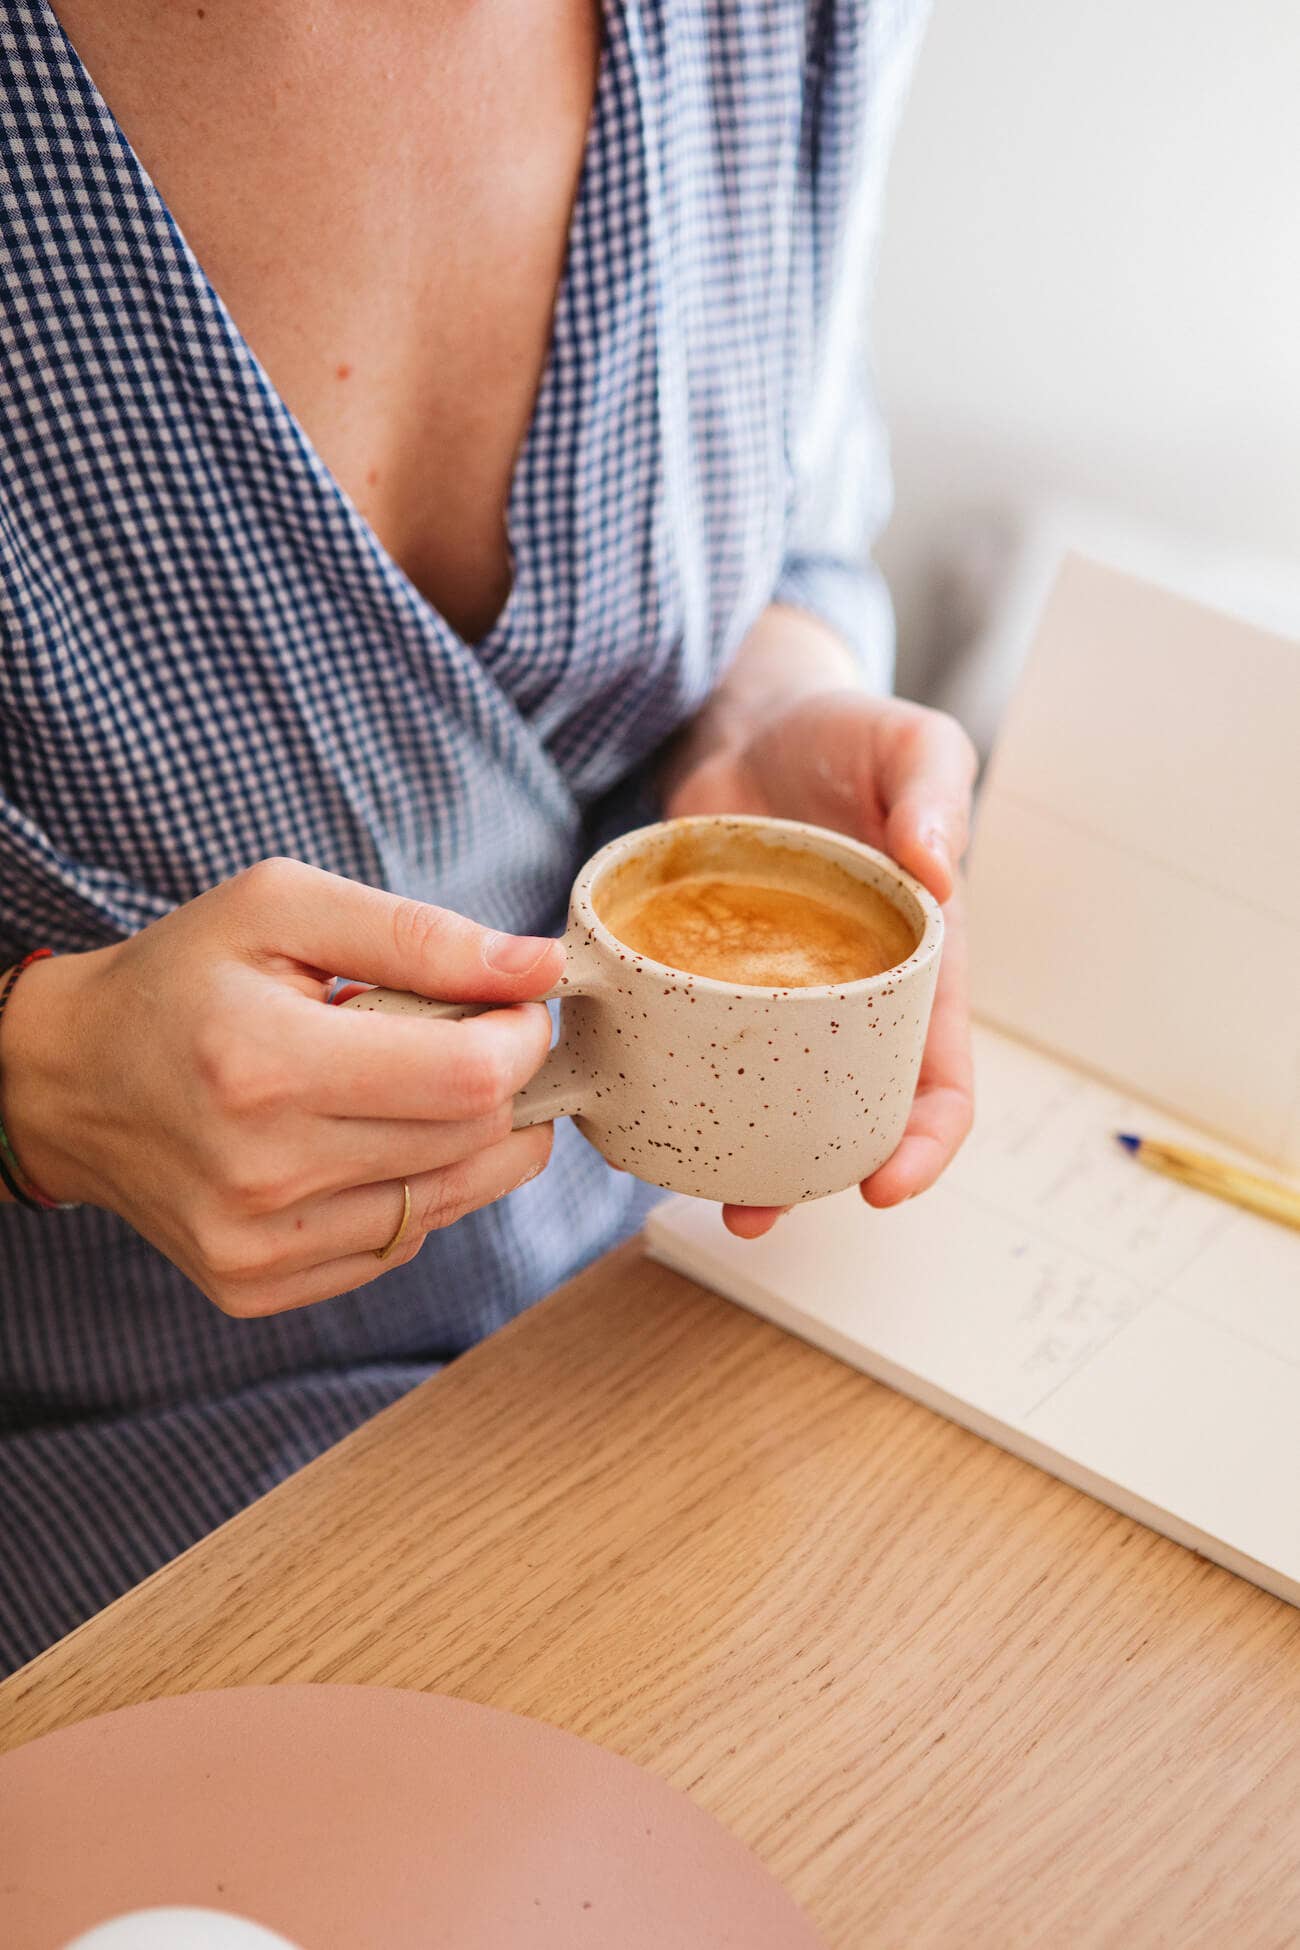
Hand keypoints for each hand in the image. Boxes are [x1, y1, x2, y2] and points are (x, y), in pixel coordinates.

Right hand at [1, 860, 562, 1312]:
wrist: (70, 1078)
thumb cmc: (183, 978)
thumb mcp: (285, 909)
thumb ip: (421, 935)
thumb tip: (540, 966)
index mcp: (266, 1065)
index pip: (469, 1079)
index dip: (520, 1038)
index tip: (513, 1008)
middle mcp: (261, 1172)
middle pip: (471, 1142)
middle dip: (503, 1083)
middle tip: (472, 1039)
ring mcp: (256, 1243)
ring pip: (449, 1202)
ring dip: (467, 1141)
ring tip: (416, 1087)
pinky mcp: (255, 1286)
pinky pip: (398, 1244)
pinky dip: (411, 1191)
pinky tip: (364, 1142)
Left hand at [667, 688, 975, 1236]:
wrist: (752, 716)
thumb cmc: (850, 733)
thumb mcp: (913, 744)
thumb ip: (935, 792)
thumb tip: (939, 867)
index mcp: (916, 968)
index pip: (939, 1079)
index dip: (926, 1143)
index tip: (887, 1186)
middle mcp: (845, 1001)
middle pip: (846, 1117)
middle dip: (812, 1179)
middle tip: (755, 1212)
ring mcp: (770, 1000)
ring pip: (765, 1103)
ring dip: (738, 1159)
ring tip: (695, 1197)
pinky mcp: (700, 980)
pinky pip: (693, 1048)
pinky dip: (673, 1088)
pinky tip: (634, 1116)